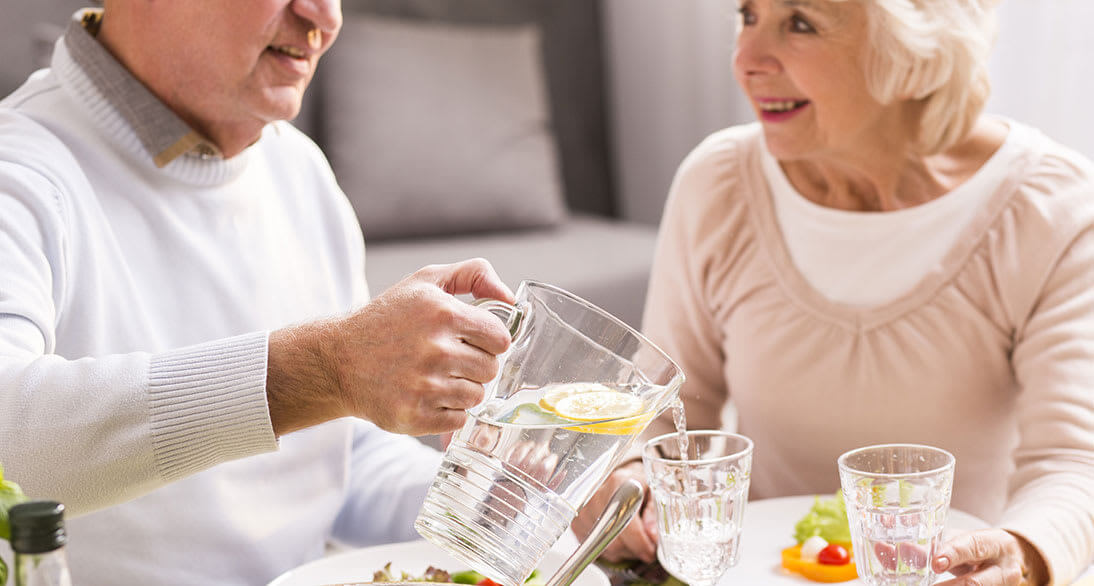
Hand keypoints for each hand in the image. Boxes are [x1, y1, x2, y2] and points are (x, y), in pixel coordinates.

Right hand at [268, 258, 514, 435]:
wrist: (338, 360)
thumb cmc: (387, 319)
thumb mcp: (426, 282)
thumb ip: (474, 275)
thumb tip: (511, 299)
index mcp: (443, 314)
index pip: (500, 339)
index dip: (489, 340)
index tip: (472, 340)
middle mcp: (435, 350)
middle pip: (490, 370)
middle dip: (475, 365)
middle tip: (449, 359)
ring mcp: (424, 387)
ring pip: (476, 396)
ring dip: (462, 389)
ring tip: (435, 377)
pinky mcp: (414, 416)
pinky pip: (457, 420)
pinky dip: (447, 412)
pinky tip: (425, 396)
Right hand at [572, 461, 658, 562]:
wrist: (620, 479)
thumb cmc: (638, 485)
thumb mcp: (654, 493)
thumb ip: (653, 514)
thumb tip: (652, 536)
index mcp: (618, 483)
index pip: (625, 519)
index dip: (639, 542)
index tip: (650, 551)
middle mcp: (597, 495)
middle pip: (613, 537)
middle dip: (634, 549)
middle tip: (646, 547)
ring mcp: (584, 509)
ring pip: (604, 547)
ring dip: (623, 551)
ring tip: (632, 539)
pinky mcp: (577, 523)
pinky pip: (594, 548)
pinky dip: (609, 550)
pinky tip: (618, 538)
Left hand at [933, 528, 1047, 585]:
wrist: (1010, 562)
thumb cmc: (981, 549)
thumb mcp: (963, 542)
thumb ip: (936, 547)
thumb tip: (905, 549)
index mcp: (994, 544)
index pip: (973, 547)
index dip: (953, 554)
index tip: (935, 564)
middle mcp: (1004, 569)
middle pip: (977, 582)